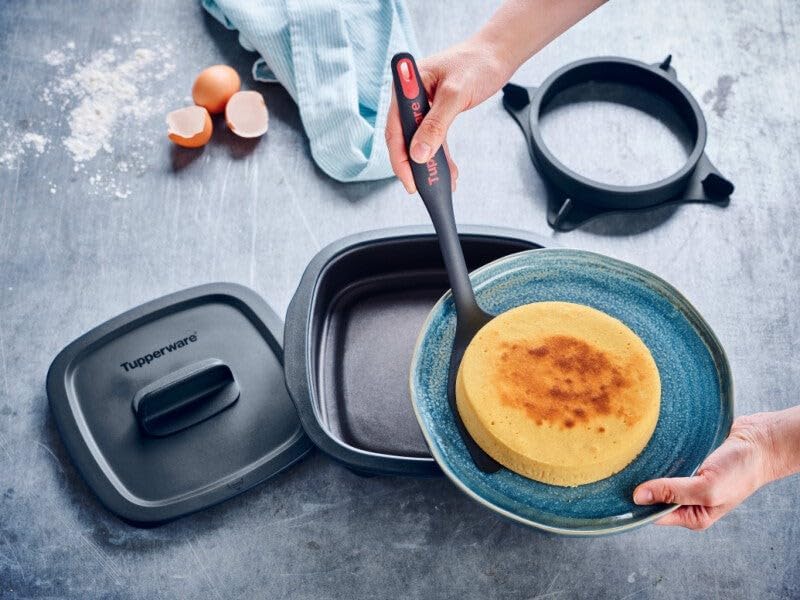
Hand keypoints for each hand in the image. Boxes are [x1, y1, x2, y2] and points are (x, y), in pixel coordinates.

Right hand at [385, 39, 514, 193]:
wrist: (498, 52)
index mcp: (407, 85)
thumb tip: (419, 154)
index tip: (409, 180)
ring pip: (419, 142)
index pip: (395, 128)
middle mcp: (411, 96)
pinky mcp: (437, 111)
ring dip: (430, 165)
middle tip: (424, 188)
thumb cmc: (477, 62)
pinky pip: (435, 139)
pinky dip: (441, 156)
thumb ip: (436, 124)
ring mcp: (424, 104)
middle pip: (404, 138)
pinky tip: (449, 172)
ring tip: (441, 185)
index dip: (399, 157)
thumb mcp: (455, 94)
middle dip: (414, 166)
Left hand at [633, 413, 785, 529]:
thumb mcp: (706, 488)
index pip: (653, 514)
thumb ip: (673, 493)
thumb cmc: (741, 470)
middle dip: (639, 483)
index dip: (637, 504)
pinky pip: (665, 458)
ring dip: (647, 465)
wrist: (759, 441)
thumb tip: (639, 497)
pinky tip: (649, 444)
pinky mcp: (687, 459)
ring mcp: (686, 479)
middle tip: (621, 468)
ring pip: (656, 475)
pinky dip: (658, 452)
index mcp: (692, 515)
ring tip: (633, 454)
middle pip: (652, 495)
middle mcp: (687, 499)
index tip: (618, 489)